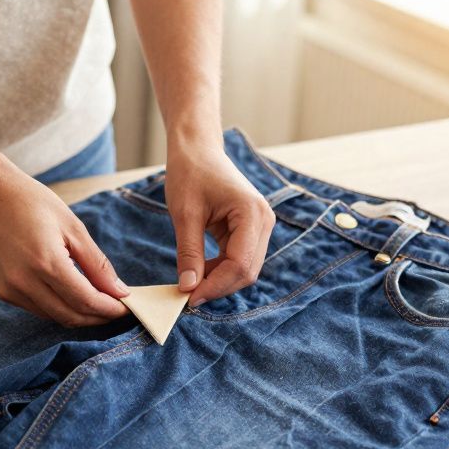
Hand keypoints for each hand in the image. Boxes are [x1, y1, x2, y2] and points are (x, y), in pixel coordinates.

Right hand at [0, 174, 129, 325]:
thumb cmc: (31, 202)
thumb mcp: (73, 227)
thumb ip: (97, 264)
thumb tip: (119, 291)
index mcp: (46, 263)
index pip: (86, 301)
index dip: (110, 309)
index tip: (128, 307)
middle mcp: (24, 282)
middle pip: (71, 316)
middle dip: (98, 317)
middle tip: (116, 308)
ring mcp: (10, 289)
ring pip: (55, 317)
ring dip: (79, 314)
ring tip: (97, 300)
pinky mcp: (2, 291)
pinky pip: (38, 309)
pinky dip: (58, 306)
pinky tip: (69, 293)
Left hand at [166, 147, 275, 305]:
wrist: (197, 150)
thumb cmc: (190, 174)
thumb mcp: (184, 215)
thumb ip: (189, 253)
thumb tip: (188, 288)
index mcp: (252, 213)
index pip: (240, 264)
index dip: (215, 286)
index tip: (189, 298)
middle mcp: (264, 220)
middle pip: (248, 271)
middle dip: (219, 287)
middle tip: (188, 297)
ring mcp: (261, 226)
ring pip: (245, 269)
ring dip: (220, 281)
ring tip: (191, 283)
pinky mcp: (252, 230)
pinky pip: (240, 259)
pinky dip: (221, 270)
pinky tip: (200, 272)